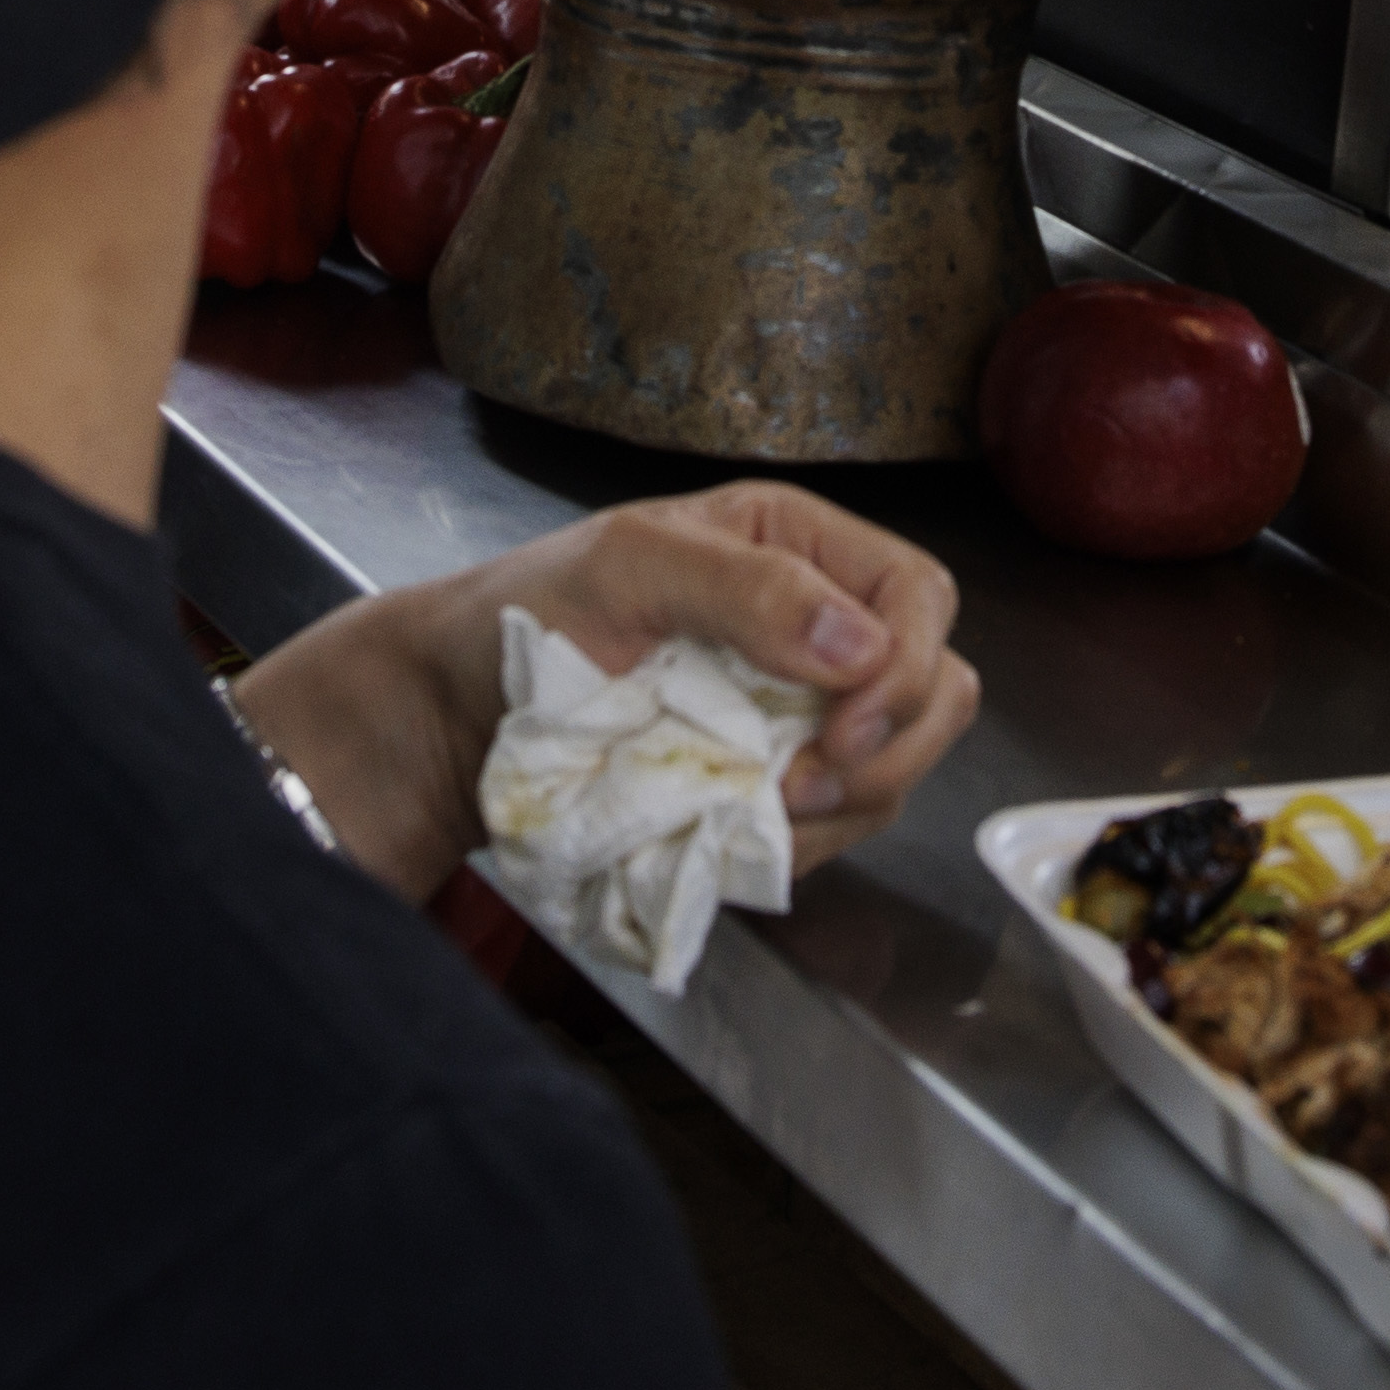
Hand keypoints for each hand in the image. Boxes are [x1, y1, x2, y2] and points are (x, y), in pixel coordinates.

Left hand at [223, 481, 977, 898]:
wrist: (454, 718)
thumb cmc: (526, 617)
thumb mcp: (626, 570)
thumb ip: (744, 589)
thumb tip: (861, 642)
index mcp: (793, 544)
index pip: (918, 593)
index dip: (906, 666)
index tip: (843, 730)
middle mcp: (813, 624)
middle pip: (935, 687)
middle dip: (888, 750)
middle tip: (803, 785)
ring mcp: (797, 711)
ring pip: (894, 768)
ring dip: (844, 808)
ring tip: (756, 812)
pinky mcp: (770, 785)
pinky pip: (837, 827)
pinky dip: (804, 845)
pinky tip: (738, 833)